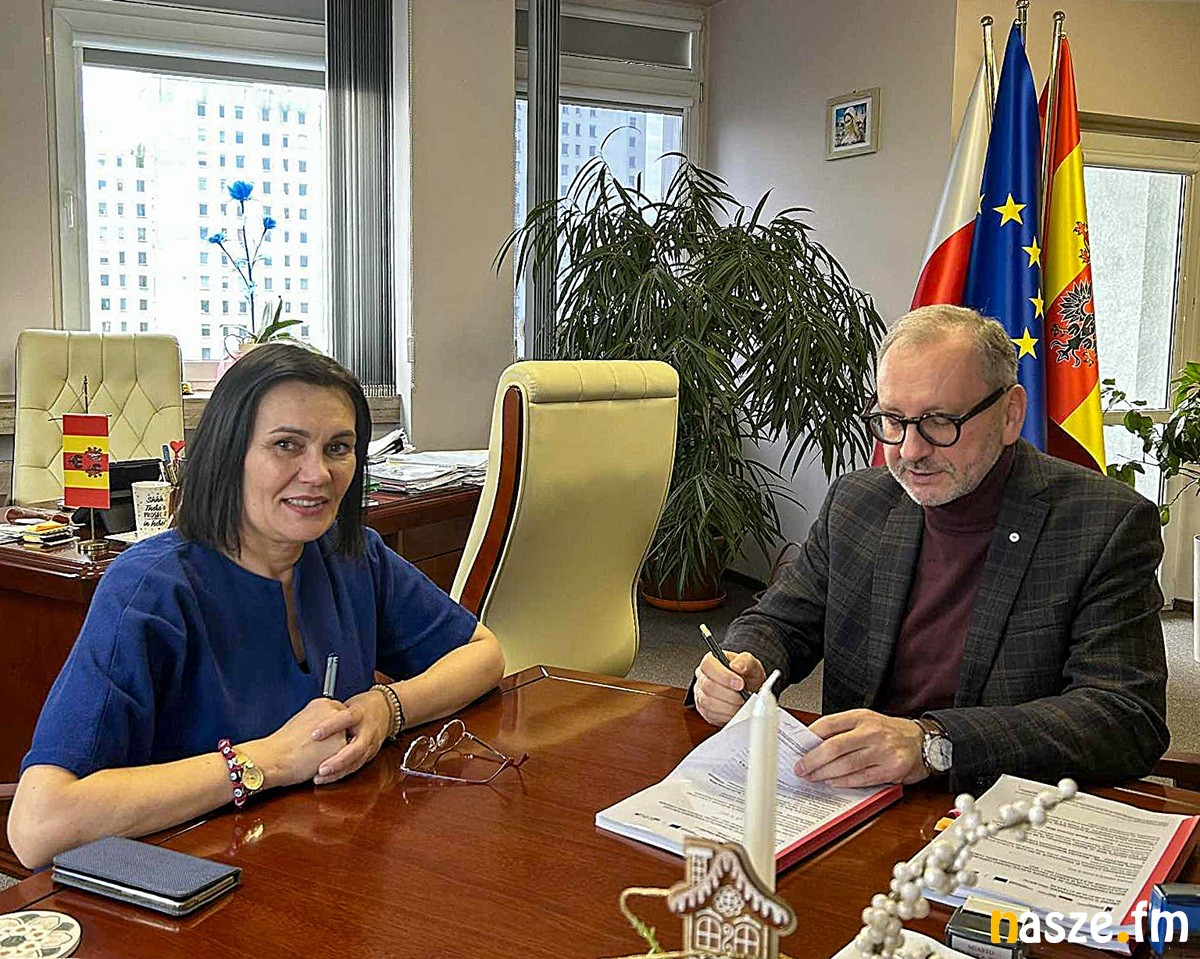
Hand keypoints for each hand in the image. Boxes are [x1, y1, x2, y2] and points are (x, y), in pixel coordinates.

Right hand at [249, 698, 353, 788]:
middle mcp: (334, 712)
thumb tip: (326, 727)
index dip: (330, 730)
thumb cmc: (282, 745)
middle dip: (335, 738)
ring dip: (335, 750)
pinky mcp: (341, 746)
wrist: (274, 758)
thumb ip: (318, 719)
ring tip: (314, 754)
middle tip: (317, 747)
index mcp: (323, 703)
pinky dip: (334, 762)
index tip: (322, 738)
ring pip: (346, 742)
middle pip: (345, 727)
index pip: (338, 716)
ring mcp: (339, 728)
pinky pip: (343, 757)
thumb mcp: (302, 720)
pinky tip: (318, 761)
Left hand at [309, 688, 392, 785]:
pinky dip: (340, 774)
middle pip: (357, 748)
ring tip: (319, 777)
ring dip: (338, 772)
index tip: (313, 735)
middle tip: (320, 769)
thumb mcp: (348, 705)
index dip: (330, 726)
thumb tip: (309, 720)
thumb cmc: (363, 708)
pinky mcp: (370, 755)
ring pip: (357, 762)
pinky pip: (355, 767)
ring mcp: (371, 745)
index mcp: (361, 714)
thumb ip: (333, 713)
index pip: (347, 718)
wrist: (387, 711)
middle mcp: (368, 731)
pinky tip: (326, 778)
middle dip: (338, 761)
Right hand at [694, 651, 765, 725]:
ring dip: (729, 706)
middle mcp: (702, 677)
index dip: (723, 675)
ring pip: (708, 703)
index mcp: (711, 661)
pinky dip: (726, 715)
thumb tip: (737, 665)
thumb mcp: (752, 665)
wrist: (749, 692)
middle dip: (730, 694)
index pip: (708, 665)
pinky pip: (711, 715)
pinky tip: (735, 710)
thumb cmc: (747, 676)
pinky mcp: (704, 710)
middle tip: (744, 696)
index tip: (740, 684)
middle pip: (708, 686)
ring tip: (741, 703)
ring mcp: (701, 694)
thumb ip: (745, 661)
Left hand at [797, 709, 926, 787]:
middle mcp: (872, 732)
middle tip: (801, 768)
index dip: (810, 737)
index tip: (798, 747)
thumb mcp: (866, 722)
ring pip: (846, 765)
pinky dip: (844, 782)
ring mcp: (882, 752)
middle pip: (834, 747)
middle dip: (813, 760)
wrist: (923, 742)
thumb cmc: (890, 733)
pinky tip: (832, 782)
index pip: (829, 724)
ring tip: (812, 777)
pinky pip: (861, 779)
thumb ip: (842, 730)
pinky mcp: (891, 770)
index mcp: (862, 717)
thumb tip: (812, 743)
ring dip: (824, 773)